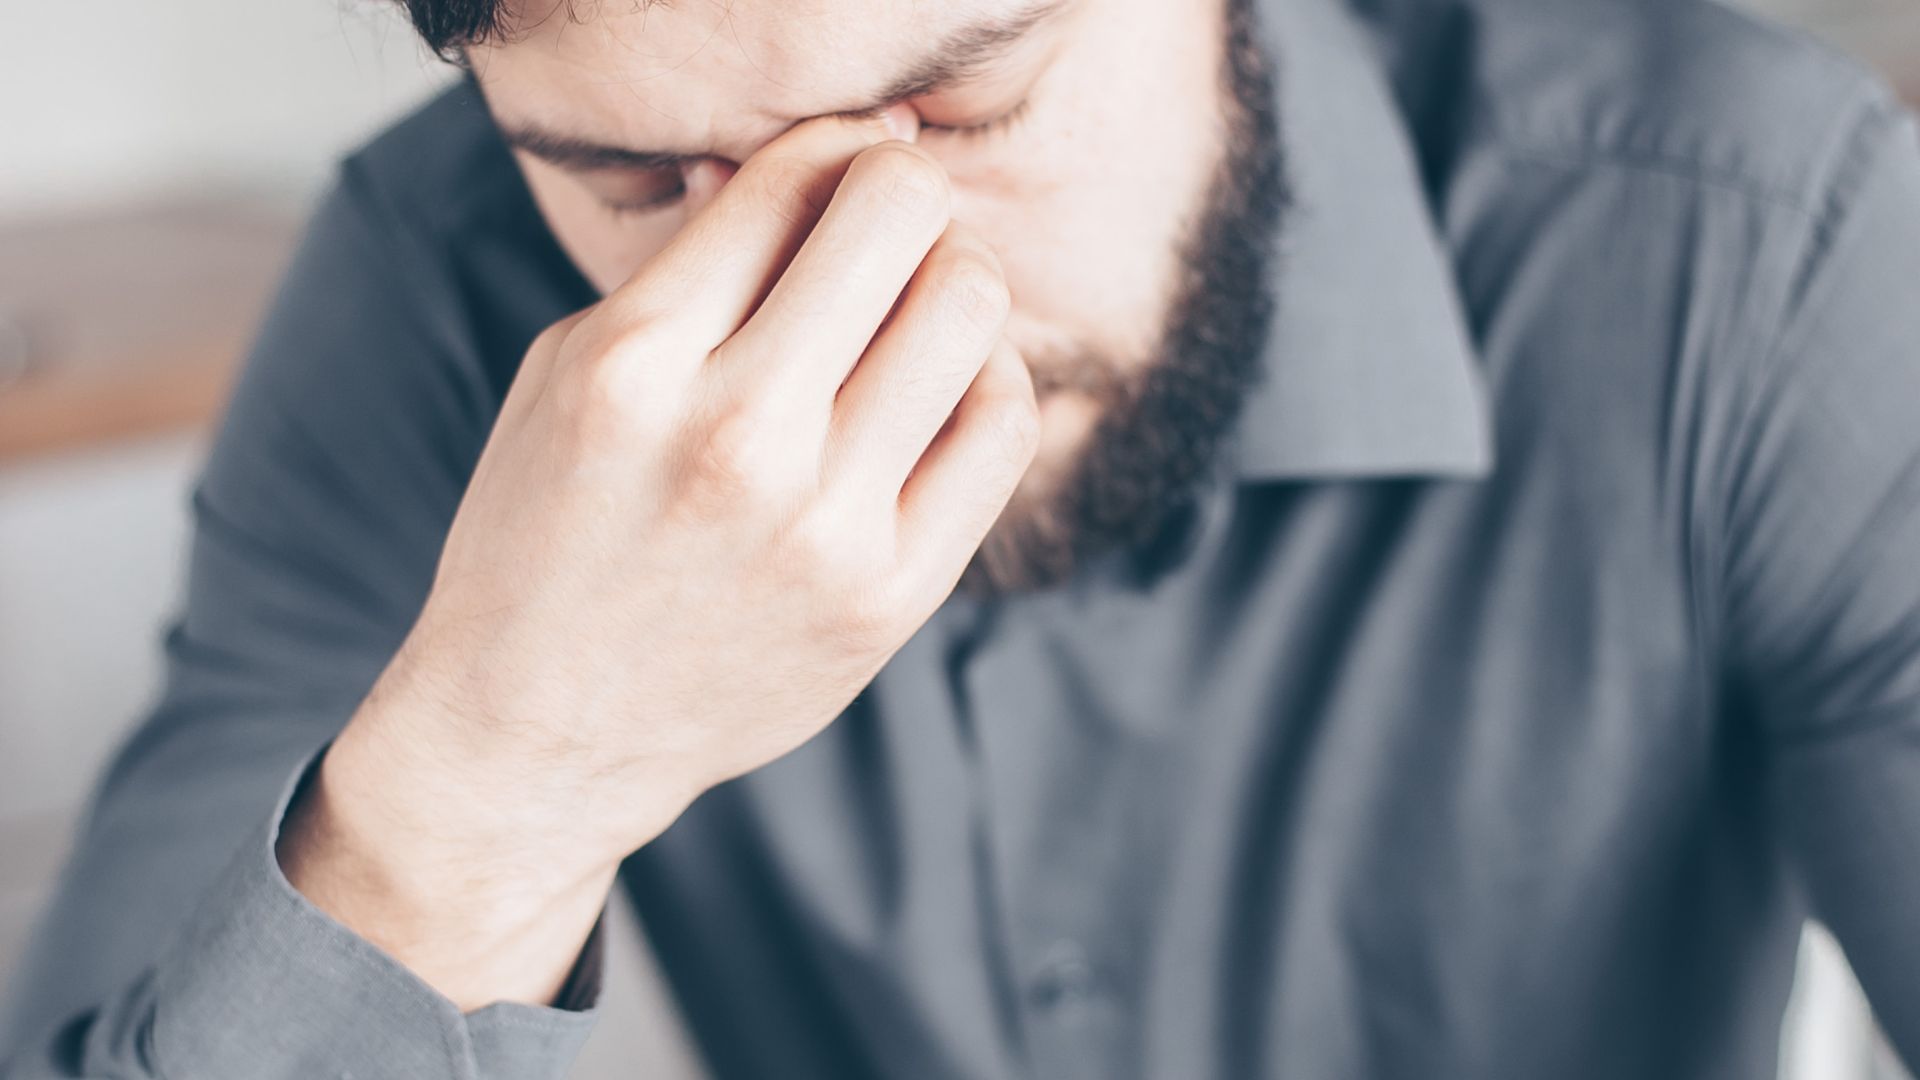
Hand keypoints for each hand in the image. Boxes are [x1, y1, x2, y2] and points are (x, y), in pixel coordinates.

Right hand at [278, 105, 1041, 1008]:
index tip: (842, 167)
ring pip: (971, 310)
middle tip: (888, 229)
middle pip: (902, 220)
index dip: (836, 146)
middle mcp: (737, 437)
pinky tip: (941, 389)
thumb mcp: (569, 371)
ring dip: (955, 277)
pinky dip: (988, 376)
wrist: (542, 731)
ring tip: (916, 308)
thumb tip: (824, 158)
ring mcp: (825, 525)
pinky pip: (1003, 425)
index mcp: (635, 363)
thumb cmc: (548, 531)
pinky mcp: (891, 595)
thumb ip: (692, 265)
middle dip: (905, 194)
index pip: (792, 178)